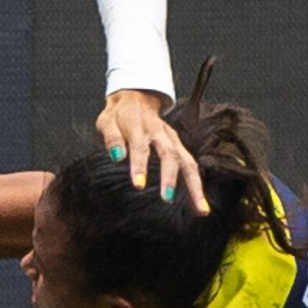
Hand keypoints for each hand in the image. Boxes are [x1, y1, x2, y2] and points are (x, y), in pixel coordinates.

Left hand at [96, 90, 207, 212]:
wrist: (136, 98)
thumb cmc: (118, 115)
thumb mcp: (107, 121)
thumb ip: (111, 137)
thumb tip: (116, 156)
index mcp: (138, 125)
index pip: (140, 146)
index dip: (139, 165)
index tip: (139, 185)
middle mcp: (160, 131)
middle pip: (169, 154)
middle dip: (170, 177)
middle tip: (167, 198)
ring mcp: (173, 138)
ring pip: (188, 161)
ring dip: (195, 185)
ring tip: (201, 209)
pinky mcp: (179, 145)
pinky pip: (191, 165)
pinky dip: (196, 184)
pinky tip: (199, 204)